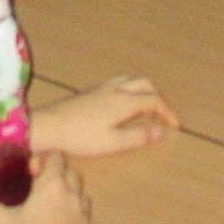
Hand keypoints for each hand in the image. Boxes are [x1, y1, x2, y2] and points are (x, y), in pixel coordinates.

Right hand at [0, 154, 96, 223]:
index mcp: (52, 186)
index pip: (56, 157)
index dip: (44, 159)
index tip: (31, 170)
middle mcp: (73, 196)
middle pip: (72, 174)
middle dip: (58, 176)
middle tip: (40, 188)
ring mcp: (85, 218)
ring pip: (83, 197)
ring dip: (71, 197)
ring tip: (53, 209)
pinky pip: (90, 222)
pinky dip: (81, 221)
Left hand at [33, 77, 177, 158]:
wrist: (49, 126)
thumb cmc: (81, 137)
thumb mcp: (113, 143)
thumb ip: (138, 137)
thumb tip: (160, 132)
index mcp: (123, 101)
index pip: (153, 100)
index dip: (167, 112)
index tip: (174, 125)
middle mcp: (115, 89)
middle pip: (144, 83)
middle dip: (158, 97)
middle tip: (162, 115)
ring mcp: (101, 88)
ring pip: (130, 80)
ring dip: (143, 90)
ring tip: (146, 108)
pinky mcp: (90, 91)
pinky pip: (118, 82)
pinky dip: (130, 89)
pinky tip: (123, 104)